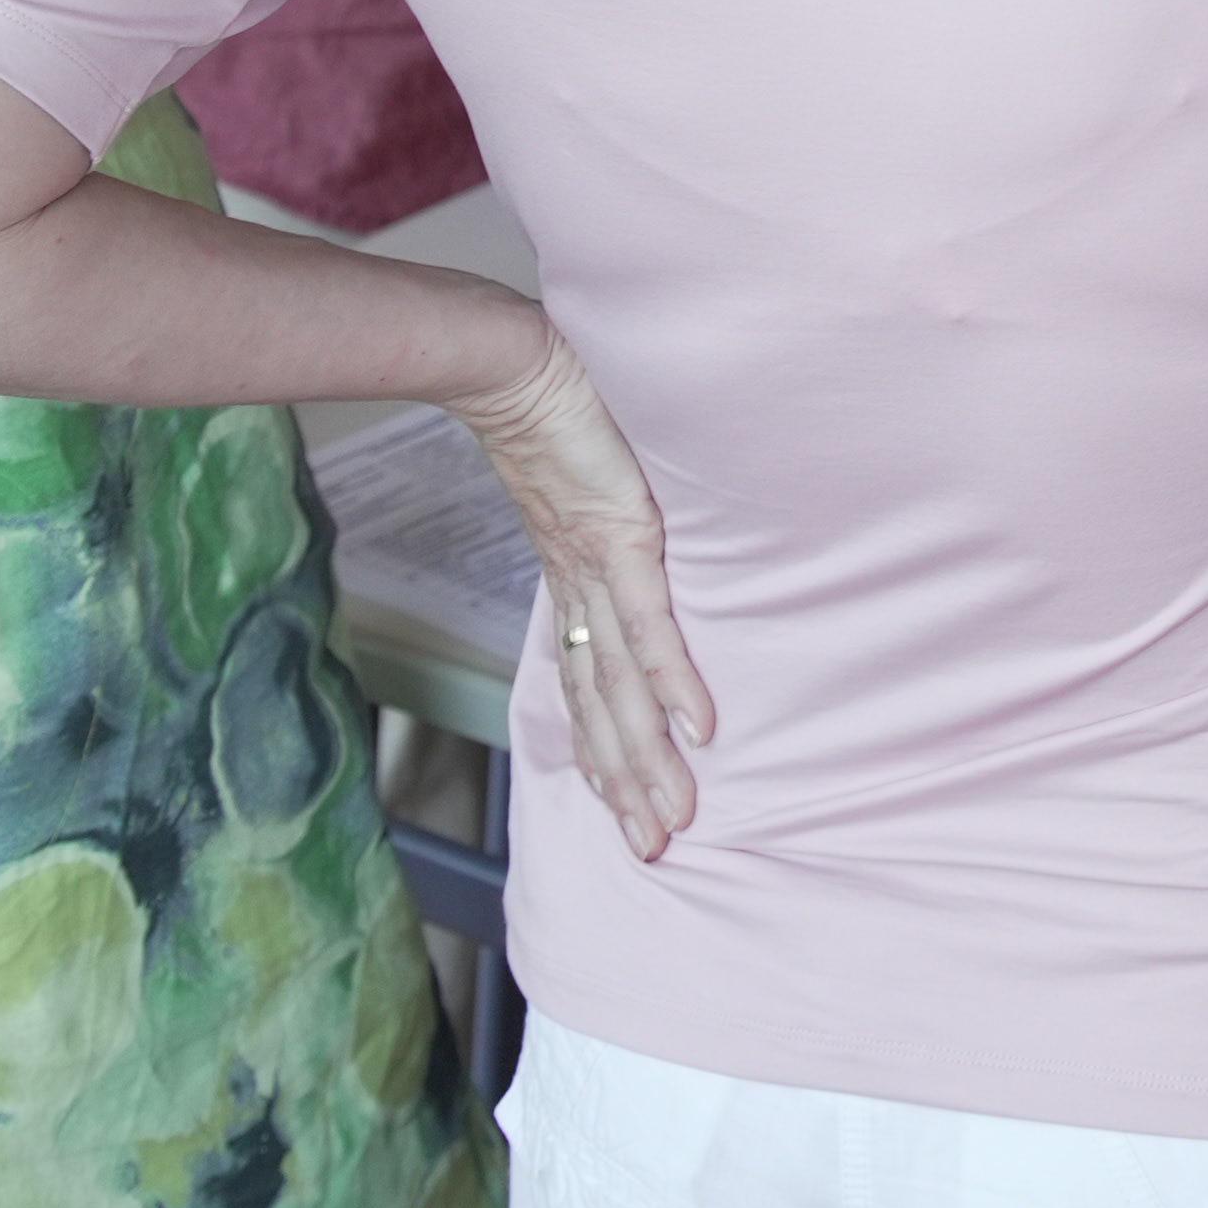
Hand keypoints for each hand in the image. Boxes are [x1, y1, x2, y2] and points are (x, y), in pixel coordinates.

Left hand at [450, 318, 716, 862]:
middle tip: (654, 847)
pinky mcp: (620, 539)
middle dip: (630, 782)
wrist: (509, 360)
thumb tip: (627, 507)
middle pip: (606, 706)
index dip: (608, 748)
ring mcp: (600, 569)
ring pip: (624, 686)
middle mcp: (583, 589)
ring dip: (648, 759)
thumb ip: (610, 502)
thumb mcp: (585, 469)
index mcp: (574, 578)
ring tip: (671, 817)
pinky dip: (673, 681)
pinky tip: (698, 728)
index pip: (590, 682)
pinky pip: (650, 624)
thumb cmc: (556, 400)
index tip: (625, 804)